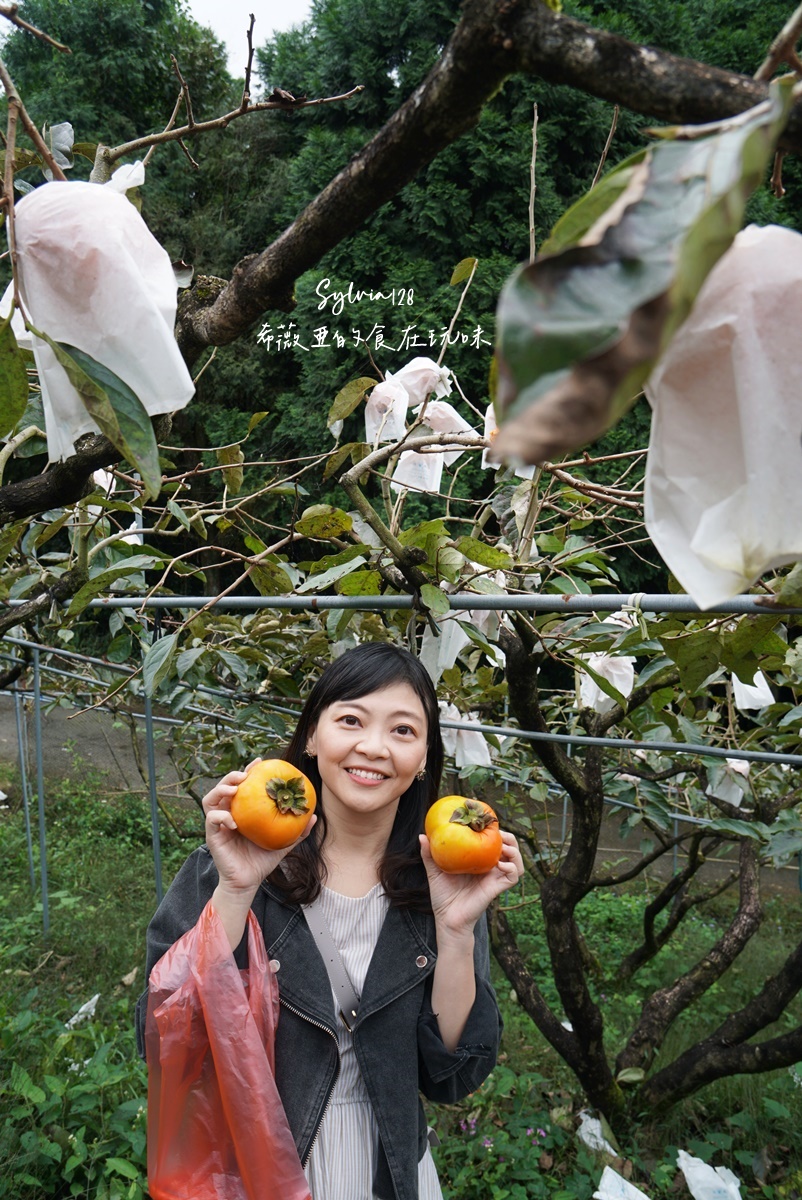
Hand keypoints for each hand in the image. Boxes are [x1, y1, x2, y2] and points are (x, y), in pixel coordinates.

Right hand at [203, 760, 315, 897]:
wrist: (248, 882)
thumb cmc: (262, 860)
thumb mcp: (283, 843)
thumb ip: (297, 830)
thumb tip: (314, 816)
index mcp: (243, 811)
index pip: (242, 785)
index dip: (248, 771)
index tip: (259, 762)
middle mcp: (228, 813)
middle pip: (224, 786)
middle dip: (231, 776)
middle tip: (244, 774)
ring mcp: (218, 824)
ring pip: (210, 799)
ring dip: (220, 789)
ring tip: (234, 789)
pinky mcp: (212, 835)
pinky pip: (211, 819)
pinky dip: (221, 816)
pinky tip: (234, 821)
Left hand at [419, 829, 522, 937]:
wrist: (446, 919)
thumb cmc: (442, 896)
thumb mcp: (434, 871)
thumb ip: (429, 854)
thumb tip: (422, 835)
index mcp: (478, 861)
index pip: (493, 842)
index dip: (494, 831)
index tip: (486, 822)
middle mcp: (489, 868)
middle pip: (510, 848)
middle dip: (509, 838)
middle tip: (498, 834)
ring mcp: (495, 878)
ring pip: (517, 861)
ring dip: (514, 851)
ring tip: (503, 848)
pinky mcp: (497, 888)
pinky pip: (513, 876)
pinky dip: (512, 868)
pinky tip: (500, 865)